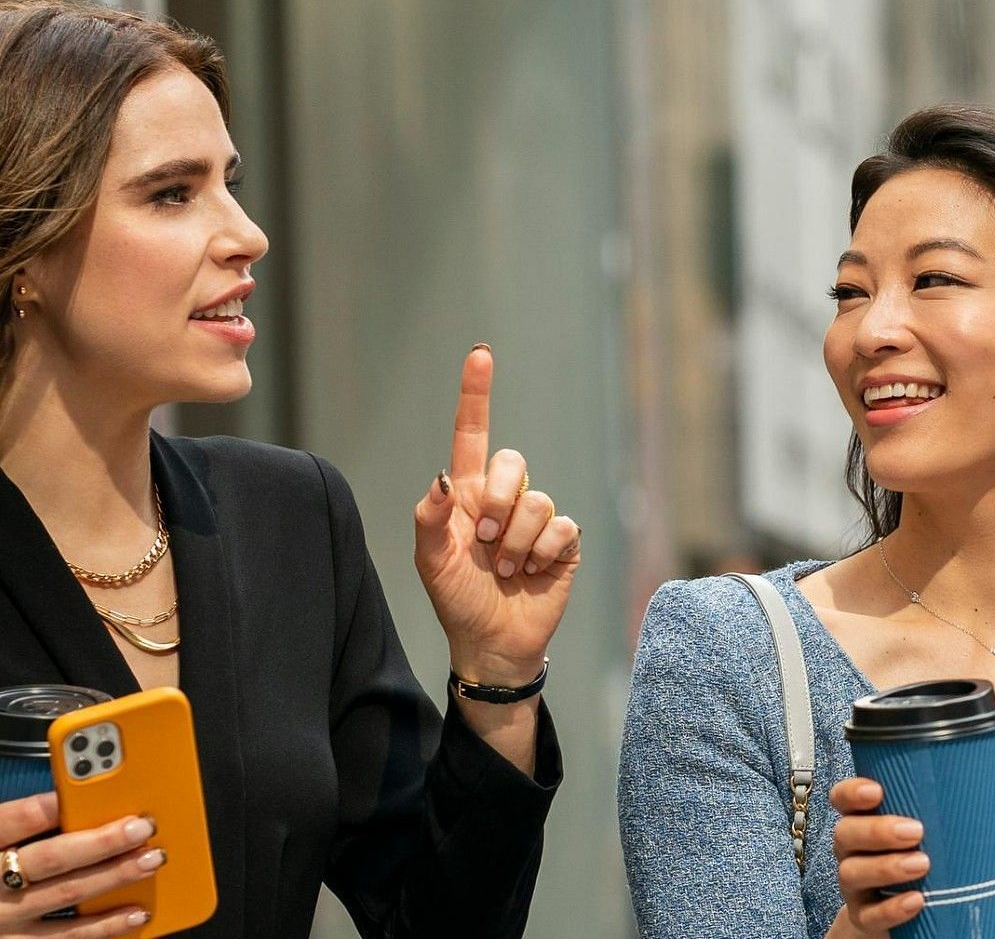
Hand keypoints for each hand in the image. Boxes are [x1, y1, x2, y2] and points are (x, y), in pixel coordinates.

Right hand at [0, 793, 163, 935]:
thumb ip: (21, 826)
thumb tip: (71, 805)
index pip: (15, 820)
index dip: (53, 806)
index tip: (95, 791)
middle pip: (51, 859)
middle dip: (102, 842)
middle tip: (141, 828)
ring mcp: (7, 918)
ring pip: (67, 894)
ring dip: (114, 876)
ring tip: (151, 860)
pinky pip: (67, 937)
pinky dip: (106, 926)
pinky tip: (136, 913)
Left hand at [413, 345, 580, 684]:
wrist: (493, 642)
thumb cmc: (457, 600)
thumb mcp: (431, 563)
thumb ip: (429, 520)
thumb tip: (442, 479)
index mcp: (468, 495)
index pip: (472, 434)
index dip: (476, 394)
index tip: (480, 354)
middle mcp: (504, 500)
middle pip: (512, 462)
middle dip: (498, 501)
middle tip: (484, 542)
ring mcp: (535, 520)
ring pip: (536, 501)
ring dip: (516, 543)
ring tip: (507, 570)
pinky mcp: (563, 543)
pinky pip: (560, 527)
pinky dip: (542, 553)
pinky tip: (533, 573)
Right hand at [824, 778, 994, 938]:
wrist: (912, 909)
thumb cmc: (928, 854)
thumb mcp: (948, 832)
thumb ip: (977, 815)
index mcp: (867, 817)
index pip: (844, 798)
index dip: (852, 792)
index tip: (877, 790)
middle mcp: (853, 848)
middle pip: (846, 833)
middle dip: (878, 830)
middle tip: (916, 831)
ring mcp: (855, 884)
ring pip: (852, 873)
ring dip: (886, 868)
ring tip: (922, 865)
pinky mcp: (864, 916)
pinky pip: (869, 915)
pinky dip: (891, 910)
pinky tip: (916, 902)